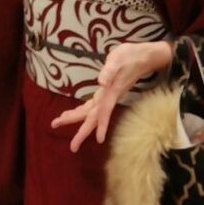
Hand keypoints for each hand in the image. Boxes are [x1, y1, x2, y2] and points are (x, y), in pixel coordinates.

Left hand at [50, 40, 173, 151]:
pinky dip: (83, 110)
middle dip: (82, 132)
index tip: (98, 140)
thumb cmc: (130, 56)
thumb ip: (109, 70)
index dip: (100, 125)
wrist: (143, 56)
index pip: (103, 111)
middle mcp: (109, 97)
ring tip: (60, 121)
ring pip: (91, 112)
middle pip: (93, 117)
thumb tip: (100, 82)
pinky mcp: (107, 92)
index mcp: (111, 92)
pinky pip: (93, 106)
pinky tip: (75, 113)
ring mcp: (108, 96)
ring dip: (76, 118)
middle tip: (72, 148)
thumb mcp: (118, 58)